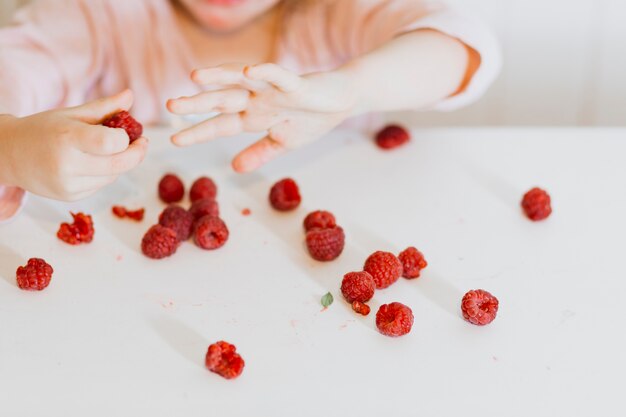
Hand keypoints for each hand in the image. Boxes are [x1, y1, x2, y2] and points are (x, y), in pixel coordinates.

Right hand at [0, 90, 147, 200]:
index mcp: (67, 138)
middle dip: (137, 154)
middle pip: (119, 164)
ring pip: (112, 175)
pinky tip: (92, 164)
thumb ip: (104, 107)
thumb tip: (130, 95)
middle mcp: (67, 164)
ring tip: (109, 150)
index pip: (111, 142)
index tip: (131, 132)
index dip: (127, 138)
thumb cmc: (44, 129)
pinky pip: (101, 184)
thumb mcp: (72, 114)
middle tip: (143, 143)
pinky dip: (105, 173)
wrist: (9, 155)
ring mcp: (68, 184)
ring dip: (120, 163)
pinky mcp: (70, 196)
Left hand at [167, 63, 357, 171]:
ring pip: (241, 80)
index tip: (175, 141)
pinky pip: (278, 74)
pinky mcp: (295, 83)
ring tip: (196, 77)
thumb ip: (258, 153)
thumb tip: (234, 168)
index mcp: (254, 116)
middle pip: (222, 100)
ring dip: (219, 78)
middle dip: (197, 104)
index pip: (221, 124)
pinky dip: (264, 71)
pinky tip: (248, 69)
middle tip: (170, 107)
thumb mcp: (282, 143)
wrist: (342, 102)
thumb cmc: (312, 119)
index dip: (199, 132)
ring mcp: (273, 90)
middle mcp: (257, 100)